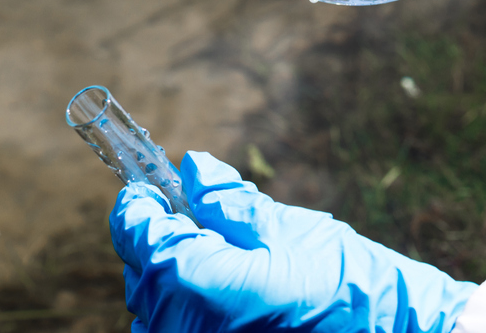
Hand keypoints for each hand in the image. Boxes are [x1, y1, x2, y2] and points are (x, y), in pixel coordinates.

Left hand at [110, 151, 476, 332]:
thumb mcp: (288, 230)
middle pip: (142, 273)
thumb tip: (191, 168)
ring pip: (154, 306)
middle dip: (159, 238)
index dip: (138, 207)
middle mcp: (187, 328)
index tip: (146, 188)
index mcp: (203, 285)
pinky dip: (184, 307)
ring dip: (171, 276)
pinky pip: (174, 330)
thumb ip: (229, 203)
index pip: (140, 237)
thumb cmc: (347, 283)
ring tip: (218, 254)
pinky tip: (222, 290)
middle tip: (191, 213)